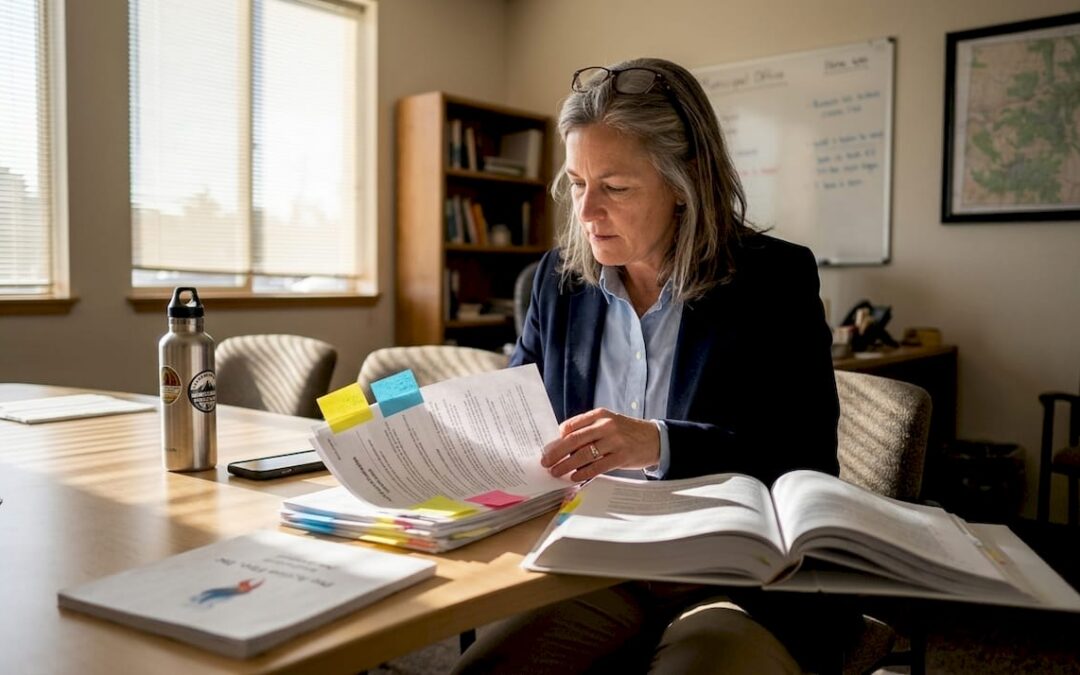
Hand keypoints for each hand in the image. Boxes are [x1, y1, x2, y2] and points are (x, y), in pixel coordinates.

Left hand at [541, 408, 659, 480]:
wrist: (655, 438)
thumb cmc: (626, 432)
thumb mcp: (609, 423)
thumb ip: (588, 429)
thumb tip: (561, 442)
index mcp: (600, 415)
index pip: (571, 425)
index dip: (556, 439)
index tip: (546, 449)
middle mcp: (606, 426)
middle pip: (574, 440)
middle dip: (556, 453)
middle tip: (545, 462)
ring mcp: (615, 441)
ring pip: (584, 454)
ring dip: (567, 465)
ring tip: (556, 472)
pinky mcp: (622, 456)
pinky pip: (598, 466)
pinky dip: (584, 473)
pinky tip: (575, 477)